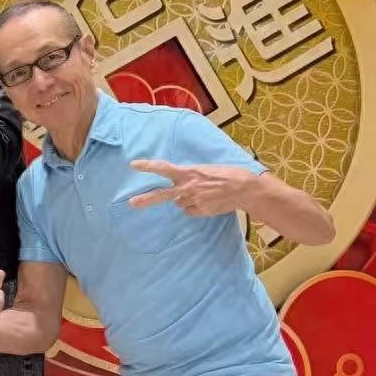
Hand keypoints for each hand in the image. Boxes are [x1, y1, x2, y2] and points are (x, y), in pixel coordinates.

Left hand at [129, 159, 253, 218]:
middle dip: (145, 199)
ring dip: (187, 199)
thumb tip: (179, 194)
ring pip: (180, 203)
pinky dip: (196, 208)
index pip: (164, 168)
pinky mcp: (200, 210)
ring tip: (204, 193)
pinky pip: (191, 211)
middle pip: (162, 195)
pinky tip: (208, 201)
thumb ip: (189, 178)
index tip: (133, 165)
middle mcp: (188, 187)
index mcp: (188, 172)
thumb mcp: (204, 170)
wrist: (243, 187)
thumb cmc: (225, 174)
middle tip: (131, 203)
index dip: (148, 166)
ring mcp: (193, 200)